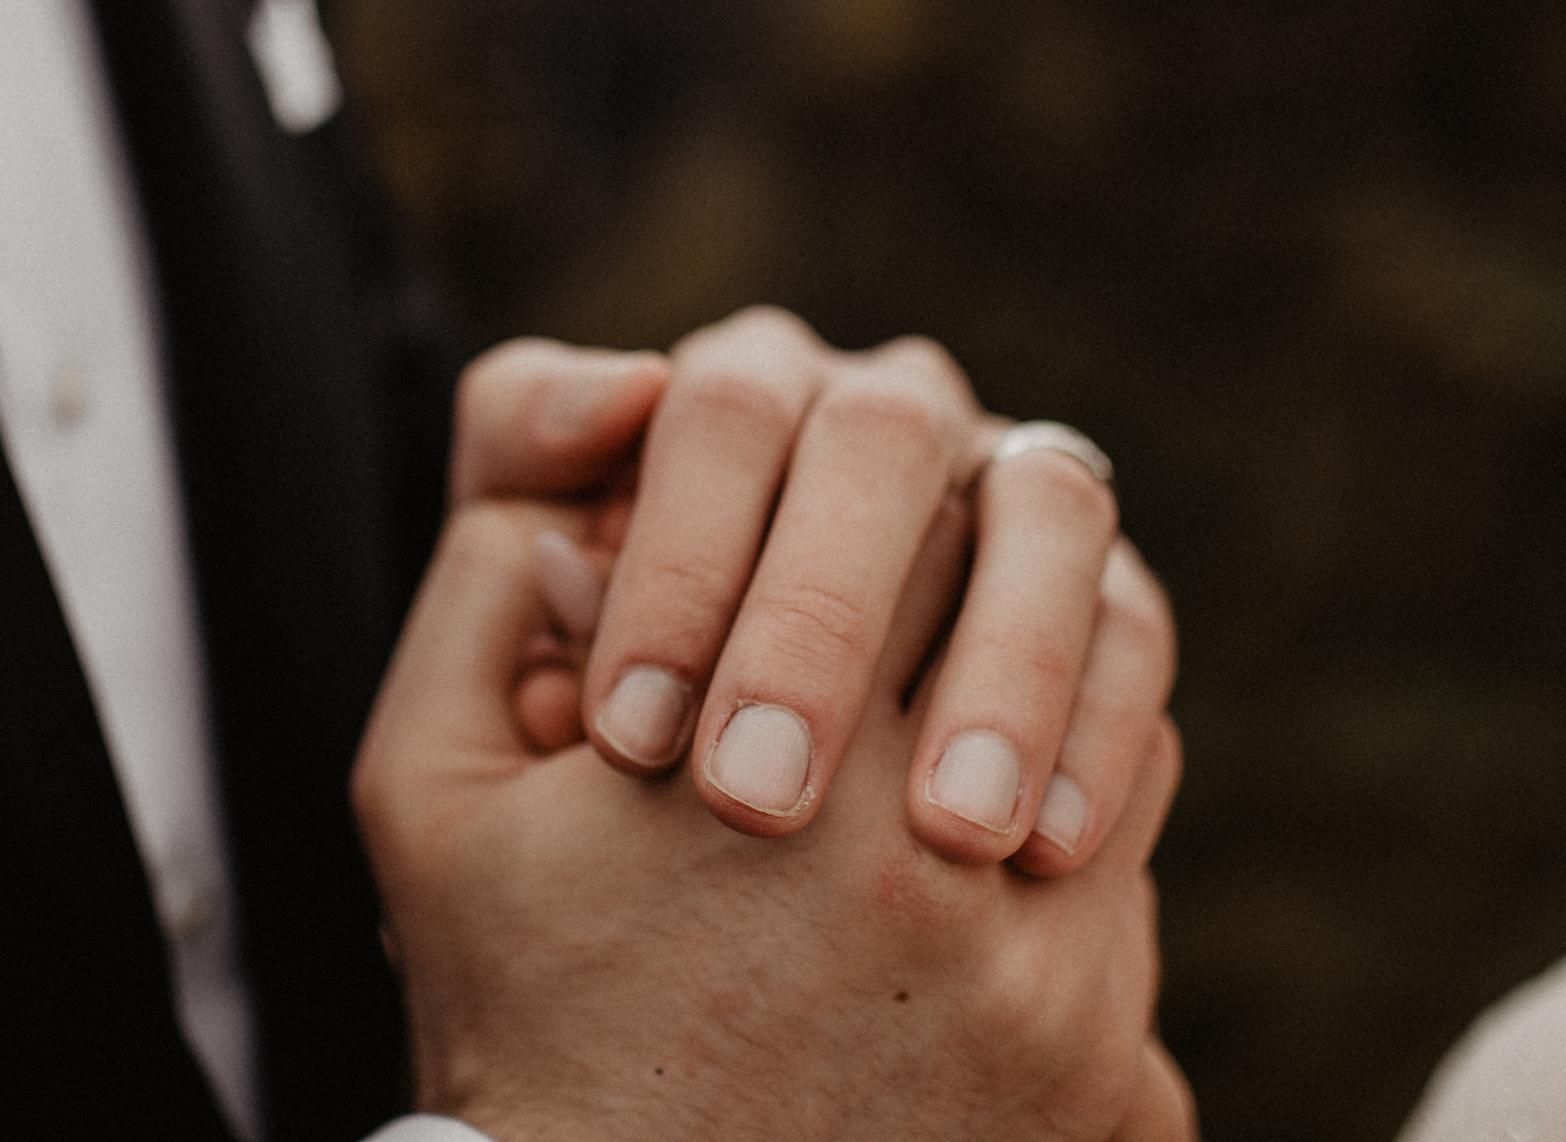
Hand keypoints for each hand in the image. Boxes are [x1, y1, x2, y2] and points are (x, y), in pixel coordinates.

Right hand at [353, 492, 1189, 1141]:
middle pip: (1024, 614)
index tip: (829, 520)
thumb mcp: (432, 798)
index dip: (866, 512)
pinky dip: (1070, 831)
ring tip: (937, 713)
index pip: (903, 533)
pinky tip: (973, 849)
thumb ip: (481, 596)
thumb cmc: (521, 1015)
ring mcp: (1044, 991)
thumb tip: (588, 484)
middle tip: (907, 574)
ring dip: (1037, 692)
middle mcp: (937, 878)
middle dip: (963, 582)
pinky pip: (1133, 883)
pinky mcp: (1105, 1081)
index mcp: (779, 779)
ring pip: (1111, 733)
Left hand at [450, 307, 1176, 873]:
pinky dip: (1097, 727)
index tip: (626, 739)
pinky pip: (1132, 622)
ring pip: (1042, 508)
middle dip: (817, 618)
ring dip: (999, 667)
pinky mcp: (1105, 590)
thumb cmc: (598, 764)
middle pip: (880, 439)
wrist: (714, 896)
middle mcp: (886, 413)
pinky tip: (1037, 851)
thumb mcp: (482, 675)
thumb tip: (616, 398)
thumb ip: (505, 530)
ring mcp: (1010, 488)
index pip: (721, 413)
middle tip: (752, 798)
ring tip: (943, 839)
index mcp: (740, 395)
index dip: (677, 565)